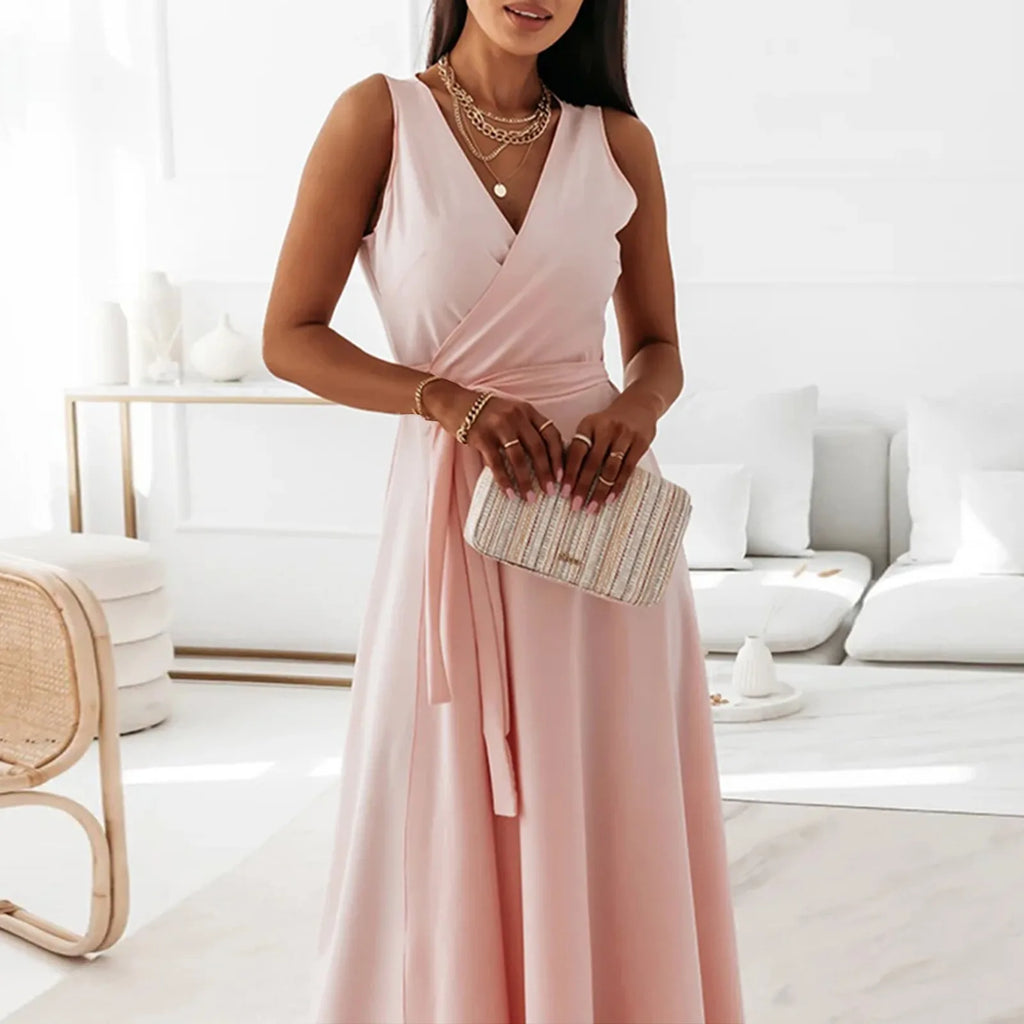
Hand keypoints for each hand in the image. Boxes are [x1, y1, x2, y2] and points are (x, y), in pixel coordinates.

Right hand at [422, 379, 564, 501]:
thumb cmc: (487, 412)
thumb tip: (546, 459)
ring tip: (530, 498)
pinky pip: (496, 463)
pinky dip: (504, 481)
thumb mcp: (512, 413)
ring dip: (526, 481)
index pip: (551, 434)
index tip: (562, 475)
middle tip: (550, 492)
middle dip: (546, 473)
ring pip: (518, 458)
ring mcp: (498, 426)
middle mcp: (516, 416)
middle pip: (538, 448)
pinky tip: (509, 494)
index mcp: (528, 411)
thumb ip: (528, 428)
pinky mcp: (481, 437)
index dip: (559, 456)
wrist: (455, 402)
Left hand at [561, 392, 658, 511]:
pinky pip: (628, 469)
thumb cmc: (609, 422)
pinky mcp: (640, 443)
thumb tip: (562, 477)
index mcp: (589, 424)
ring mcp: (625, 435)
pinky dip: (618, 486)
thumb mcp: (592, 426)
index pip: (576, 451)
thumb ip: (581, 446)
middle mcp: (606, 428)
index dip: (569, 472)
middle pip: (592, 462)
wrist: (640, 404)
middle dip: (583, 486)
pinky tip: (610, 499)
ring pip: (610, 469)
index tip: (562, 492)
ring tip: (592, 508)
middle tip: (575, 505)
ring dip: (600, 491)